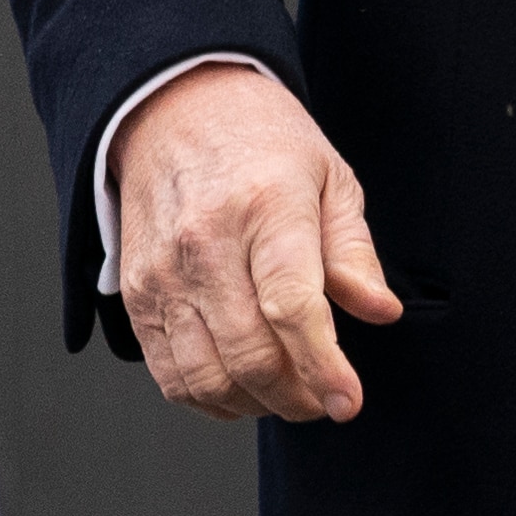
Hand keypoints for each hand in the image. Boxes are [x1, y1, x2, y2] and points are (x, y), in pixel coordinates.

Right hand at [110, 62, 401, 422]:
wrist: (176, 112)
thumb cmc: (263, 142)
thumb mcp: (330, 177)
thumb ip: (354, 251)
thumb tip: (380, 312)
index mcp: (266, 208)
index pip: (293, 307)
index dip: (323, 365)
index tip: (348, 402)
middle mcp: (206, 246)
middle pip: (249, 353)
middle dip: (295, 395)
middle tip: (325, 399)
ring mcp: (162, 276)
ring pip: (205, 376)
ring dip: (254, 403)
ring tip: (290, 395)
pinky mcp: (135, 296)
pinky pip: (168, 373)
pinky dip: (208, 399)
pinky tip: (244, 392)